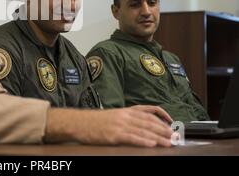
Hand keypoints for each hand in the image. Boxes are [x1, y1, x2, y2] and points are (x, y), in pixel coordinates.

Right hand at [45, 106, 172, 147]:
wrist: (79, 122)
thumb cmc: (94, 121)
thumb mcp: (113, 115)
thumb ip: (127, 118)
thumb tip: (142, 124)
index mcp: (125, 110)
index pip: (148, 111)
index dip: (162, 116)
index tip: (172, 122)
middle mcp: (124, 116)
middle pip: (149, 122)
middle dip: (164, 130)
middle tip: (176, 136)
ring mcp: (119, 125)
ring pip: (143, 130)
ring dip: (158, 137)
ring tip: (169, 142)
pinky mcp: (114, 134)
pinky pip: (132, 137)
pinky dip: (143, 141)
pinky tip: (151, 144)